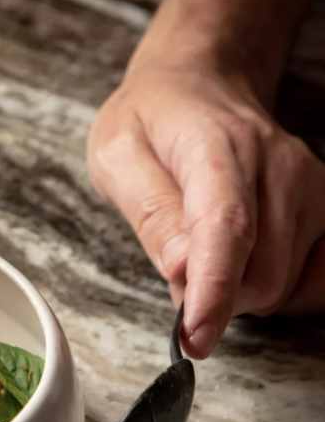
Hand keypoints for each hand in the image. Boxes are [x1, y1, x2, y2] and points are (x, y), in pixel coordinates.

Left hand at [88, 63, 324, 356]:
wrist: (200, 84)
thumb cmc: (152, 122)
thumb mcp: (116, 154)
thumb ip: (148, 210)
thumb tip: (182, 270)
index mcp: (217, 144)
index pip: (227, 225)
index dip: (215, 288)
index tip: (196, 337)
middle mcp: (279, 164)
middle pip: (261, 274)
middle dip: (214, 293)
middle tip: (178, 262)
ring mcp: (312, 185)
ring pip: (286, 285)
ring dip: (241, 289)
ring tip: (208, 244)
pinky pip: (317, 283)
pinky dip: (281, 290)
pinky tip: (249, 258)